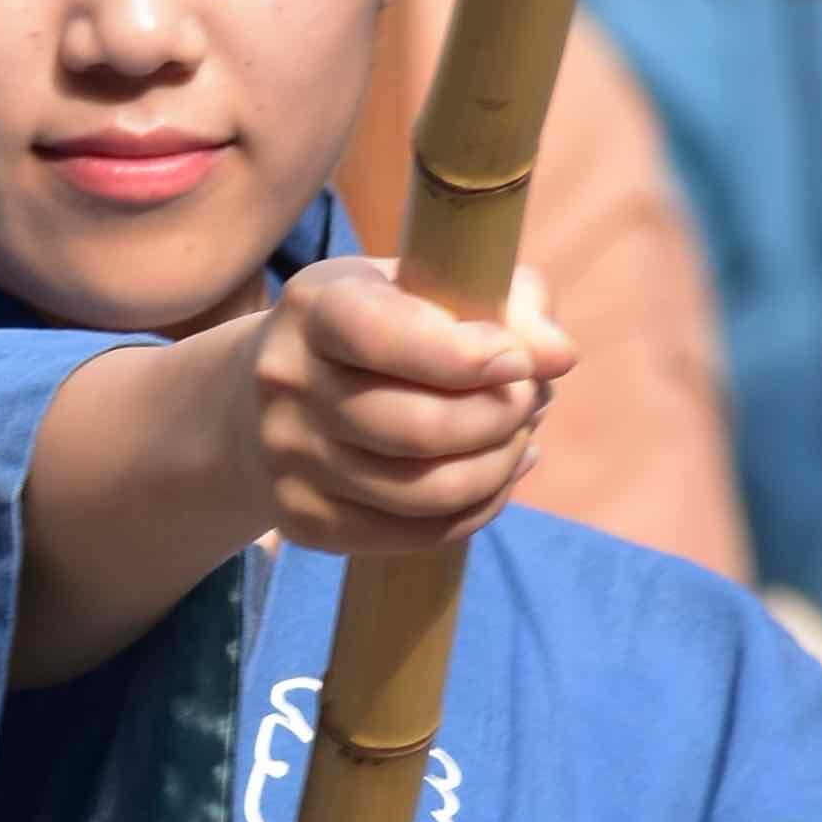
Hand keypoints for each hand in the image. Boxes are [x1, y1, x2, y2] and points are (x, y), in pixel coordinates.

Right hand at [236, 255, 568, 559]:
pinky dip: (478, 508)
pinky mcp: (305, 521)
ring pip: (424, 492)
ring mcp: (289, 460)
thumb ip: (506, 302)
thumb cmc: (376, 327)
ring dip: (498, 466)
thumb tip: (559, 356)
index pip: (386, 339)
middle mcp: (287, 384)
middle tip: (531, 401)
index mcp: (314, 308)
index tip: (518, 362)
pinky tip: (498, 474)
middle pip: (417, 429)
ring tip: (520, 436)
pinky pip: (416, 535)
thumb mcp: (428, 285)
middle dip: (499, 420)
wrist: (261, 399)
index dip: (464, 358)